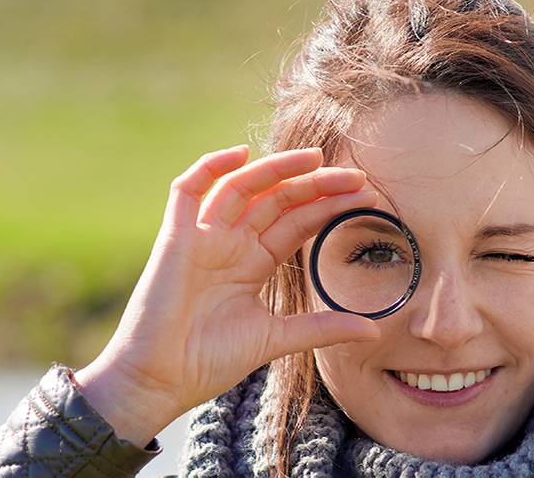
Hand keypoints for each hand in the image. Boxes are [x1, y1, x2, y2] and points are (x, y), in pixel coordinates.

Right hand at [74, 145, 381, 444]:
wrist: (159, 380)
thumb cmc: (208, 362)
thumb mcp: (276, 340)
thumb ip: (322, 328)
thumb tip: (374, 332)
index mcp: (253, 263)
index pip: (297, 222)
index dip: (329, 206)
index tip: (367, 197)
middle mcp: (230, 244)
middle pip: (276, 199)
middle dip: (315, 184)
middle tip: (356, 176)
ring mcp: (203, 238)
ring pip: (241, 187)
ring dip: (275, 169)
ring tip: (313, 158)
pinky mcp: (175, 238)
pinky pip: (187, 191)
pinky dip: (210, 167)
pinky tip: (241, 154)